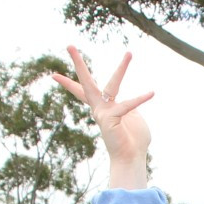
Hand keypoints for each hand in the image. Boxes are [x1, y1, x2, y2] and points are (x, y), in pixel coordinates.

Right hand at [51, 46, 153, 184]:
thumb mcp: (131, 117)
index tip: (53, 75)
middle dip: (78, 64)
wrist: (131, 158)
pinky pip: (128, 105)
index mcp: (102, 106)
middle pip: (86, 82)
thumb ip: (130, 107)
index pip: (83, 91)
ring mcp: (104, 112)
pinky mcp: (112, 117)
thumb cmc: (132, 140)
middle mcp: (99, 107)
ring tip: (130, 53)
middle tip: (69, 45)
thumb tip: (130, 101)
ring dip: (122, 69)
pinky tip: (151, 93)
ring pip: (110, 85)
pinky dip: (141, 99)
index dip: (68, 83)